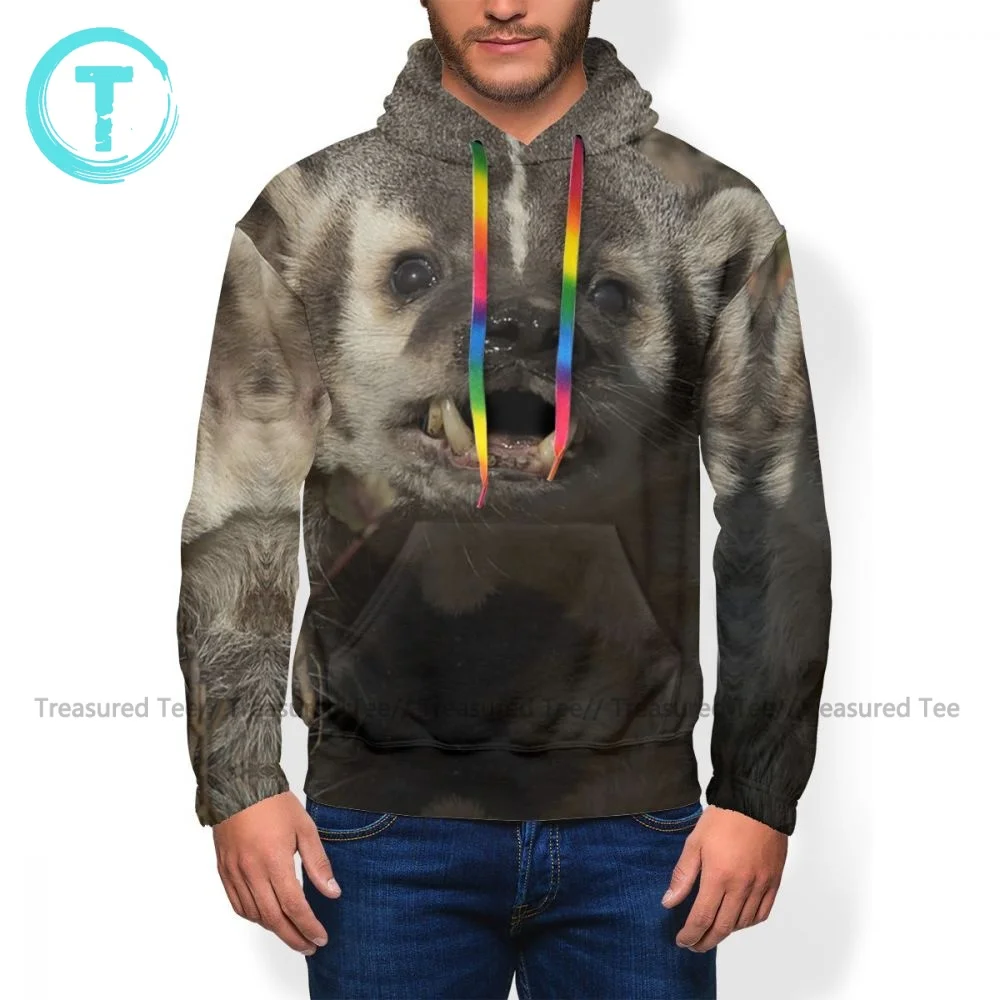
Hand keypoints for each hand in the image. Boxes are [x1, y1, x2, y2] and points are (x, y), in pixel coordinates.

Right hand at [213, 791, 340, 954]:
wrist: (239, 786)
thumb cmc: (274, 804)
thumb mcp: (305, 828)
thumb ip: (318, 863)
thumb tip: (332, 892)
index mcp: (274, 860)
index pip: (294, 906)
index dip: (308, 926)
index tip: (321, 937)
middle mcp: (252, 871)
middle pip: (273, 918)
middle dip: (293, 937)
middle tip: (309, 946)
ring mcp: (235, 873)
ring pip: (255, 915)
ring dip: (275, 929)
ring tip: (292, 932)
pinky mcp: (224, 871)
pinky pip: (238, 904)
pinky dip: (253, 916)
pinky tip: (266, 917)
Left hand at [662, 804, 786, 951]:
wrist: (757, 802)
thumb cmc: (724, 818)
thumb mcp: (694, 842)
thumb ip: (683, 875)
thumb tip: (669, 902)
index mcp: (719, 877)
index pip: (702, 918)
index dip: (690, 934)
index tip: (682, 941)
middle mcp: (742, 886)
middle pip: (723, 927)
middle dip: (706, 941)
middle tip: (694, 945)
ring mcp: (760, 886)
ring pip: (742, 923)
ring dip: (726, 932)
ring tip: (712, 931)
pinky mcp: (773, 882)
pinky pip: (762, 913)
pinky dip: (748, 922)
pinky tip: (737, 920)